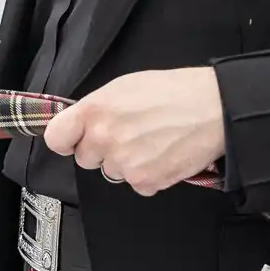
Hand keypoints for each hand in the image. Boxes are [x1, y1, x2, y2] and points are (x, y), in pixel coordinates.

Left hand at [41, 66, 224, 195]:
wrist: (213, 108)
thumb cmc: (172, 91)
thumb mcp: (123, 86)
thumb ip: (96, 108)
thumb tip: (80, 124)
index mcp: (94, 110)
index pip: (56, 138)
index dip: (66, 139)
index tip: (74, 139)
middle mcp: (103, 139)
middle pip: (85, 159)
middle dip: (102, 150)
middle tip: (128, 134)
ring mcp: (124, 163)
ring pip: (112, 172)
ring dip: (127, 163)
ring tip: (152, 141)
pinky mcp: (145, 181)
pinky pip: (137, 184)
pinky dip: (148, 174)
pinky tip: (163, 155)